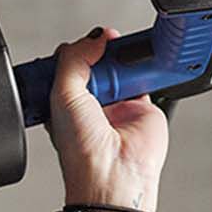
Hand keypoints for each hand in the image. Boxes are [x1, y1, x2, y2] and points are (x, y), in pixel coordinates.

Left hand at [47, 25, 168, 211]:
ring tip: (124, 56)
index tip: (86, 42)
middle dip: (102, 51)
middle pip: (96, 62)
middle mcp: (89, 102)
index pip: (68, 64)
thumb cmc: (81, 149)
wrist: (114, 173)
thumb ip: (74, 60)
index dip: (77, 50)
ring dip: (124, 58)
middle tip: (107, 45)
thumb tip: (94, 38)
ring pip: (121, 67)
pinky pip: (147, 78)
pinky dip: (148, 67)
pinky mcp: (142, 106)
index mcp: (63, 101)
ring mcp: (116, 104)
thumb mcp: (63, 94)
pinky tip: (145, 61)